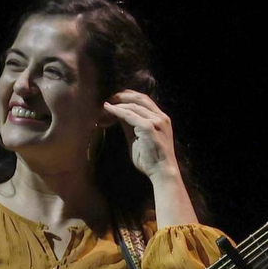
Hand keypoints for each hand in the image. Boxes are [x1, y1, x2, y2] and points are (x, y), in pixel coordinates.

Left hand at [103, 90, 197, 225]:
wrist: (162, 172)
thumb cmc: (151, 160)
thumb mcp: (139, 139)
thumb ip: (131, 126)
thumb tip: (118, 115)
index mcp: (161, 118)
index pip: (144, 100)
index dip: (128, 97)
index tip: (115, 98)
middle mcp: (161, 117)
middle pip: (139, 98)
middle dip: (122, 95)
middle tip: (108, 97)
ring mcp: (156, 121)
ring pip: (133, 105)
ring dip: (117, 104)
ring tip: (105, 105)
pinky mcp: (149, 127)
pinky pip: (130, 115)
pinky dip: (117, 111)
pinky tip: (108, 109)